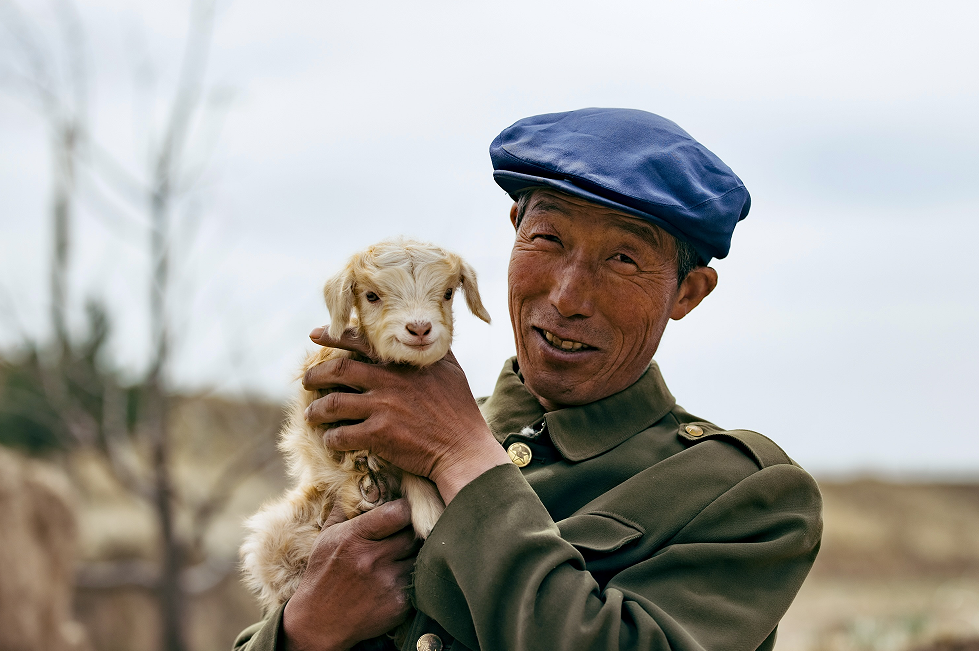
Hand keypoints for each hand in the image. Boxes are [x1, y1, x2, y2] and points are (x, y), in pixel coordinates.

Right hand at [282, 499, 419, 650]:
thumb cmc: (323, 573)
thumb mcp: (327, 536)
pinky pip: (418, 580)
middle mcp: (372, 559)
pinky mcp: (399, 603)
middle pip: (414, 533)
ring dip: (416, 554)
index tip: (404, 511)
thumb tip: (358, 480)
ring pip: (419, 556)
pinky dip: (413, 577)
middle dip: (413, 531)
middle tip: (409, 532)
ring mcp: (388, 582)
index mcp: (355, 537)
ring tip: (404, 554)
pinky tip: (400, 576)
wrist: (318, 621)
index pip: (398, 512)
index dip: (406, 509)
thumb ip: (344, 508)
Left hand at [304, 327, 509, 503]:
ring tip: (311, 414)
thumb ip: (430, 349)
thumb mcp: (450, 368)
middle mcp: (389, 381)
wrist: (463, 449)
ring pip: (333, 403)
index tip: (315, 334)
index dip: (333, 335)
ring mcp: (383, 408)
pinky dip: (331, 438)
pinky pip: (341, 435)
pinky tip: (331, 440)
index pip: (361, 341)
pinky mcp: (379, 436)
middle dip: (315, 374)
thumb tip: (421, 332)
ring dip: (316, 410)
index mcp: (403, 362)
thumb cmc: (459, 409)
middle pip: (337, 370)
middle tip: (307, 380)